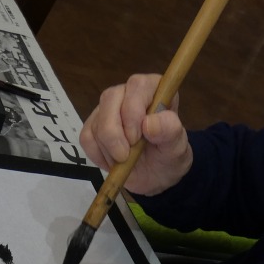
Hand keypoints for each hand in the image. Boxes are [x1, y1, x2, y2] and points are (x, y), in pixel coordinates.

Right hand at [79, 74, 192, 195]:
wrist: (154, 177)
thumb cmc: (168, 157)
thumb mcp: (177, 148)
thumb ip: (170, 131)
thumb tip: (149, 123)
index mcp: (153, 89)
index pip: (137, 85)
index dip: (133, 112)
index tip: (137, 138)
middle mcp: (128, 93)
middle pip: (110, 98)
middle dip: (115, 132)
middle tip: (126, 155)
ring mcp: (108, 108)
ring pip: (96, 121)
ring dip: (109, 148)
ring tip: (126, 160)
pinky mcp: (93, 126)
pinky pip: (87, 137)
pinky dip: (98, 155)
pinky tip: (113, 161)